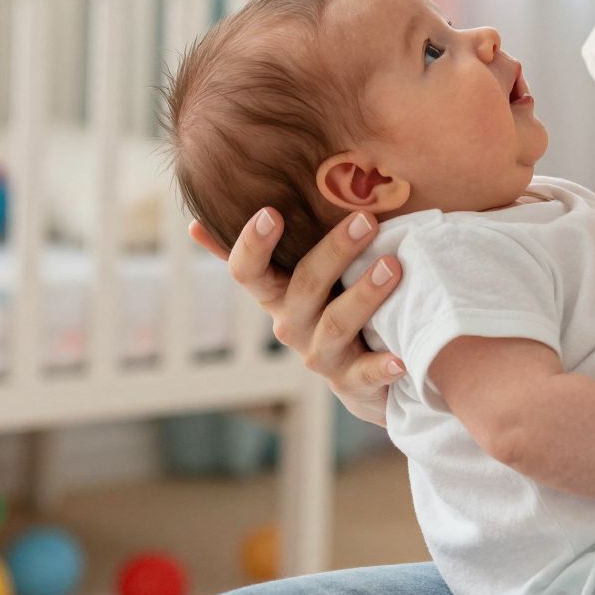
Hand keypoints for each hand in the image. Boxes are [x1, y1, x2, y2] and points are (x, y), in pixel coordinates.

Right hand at [188, 208, 403, 425]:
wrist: (361, 374)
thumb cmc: (330, 305)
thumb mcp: (296, 277)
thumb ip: (262, 251)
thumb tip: (193, 226)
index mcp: (276, 294)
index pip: (248, 271)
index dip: (253, 244)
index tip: (271, 212)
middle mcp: (291, 325)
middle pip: (305, 286)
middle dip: (335, 251)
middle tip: (366, 220)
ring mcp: (320, 355)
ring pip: (336, 323)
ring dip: (365, 294)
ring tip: (394, 266)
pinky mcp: (352, 381)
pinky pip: (366, 374)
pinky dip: (382, 366)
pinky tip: (400, 358)